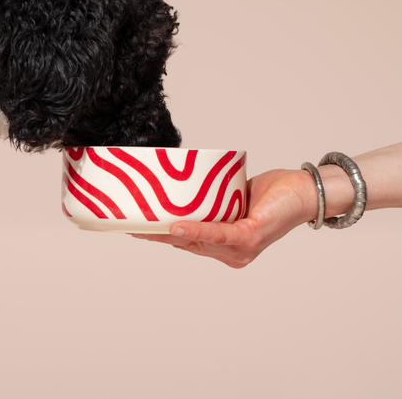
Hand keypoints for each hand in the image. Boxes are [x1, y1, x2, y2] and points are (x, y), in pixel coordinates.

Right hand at [132, 169, 317, 267]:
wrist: (306, 193)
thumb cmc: (274, 194)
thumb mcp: (235, 197)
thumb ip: (214, 199)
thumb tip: (187, 181)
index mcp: (225, 247)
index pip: (186, 242)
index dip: (159, 235)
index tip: (134, 227)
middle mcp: (231, 255)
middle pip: (184, 244)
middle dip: (155, 235)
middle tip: (128, 223)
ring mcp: (240, 249)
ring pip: (196, 242)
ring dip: (167, 234)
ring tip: (143, 225)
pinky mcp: (250, 237)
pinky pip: (217, 234)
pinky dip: (195, 230)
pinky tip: (176, 226)